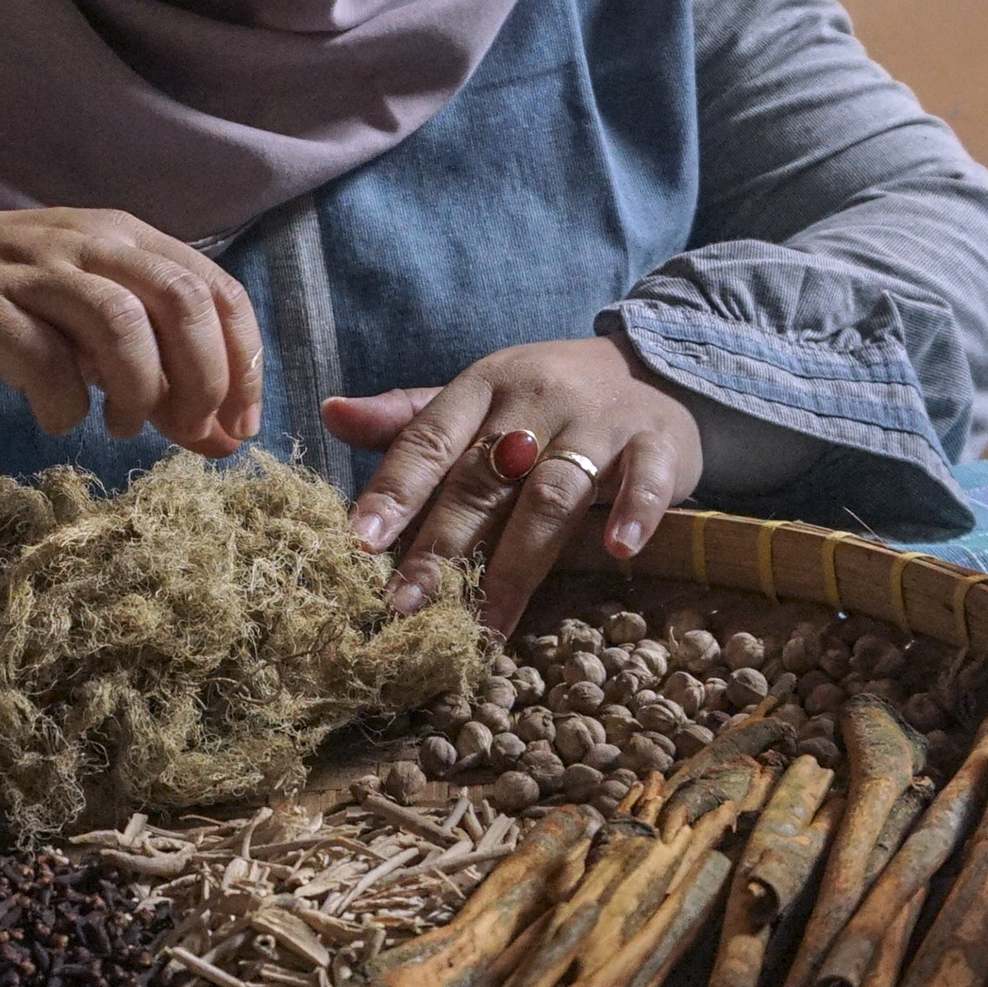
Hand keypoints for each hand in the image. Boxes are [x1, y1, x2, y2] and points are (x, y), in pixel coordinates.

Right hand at [0, 209, 262, 451]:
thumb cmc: (9, 304)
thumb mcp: (90, 324)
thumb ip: (159, 371)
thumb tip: (225, 439)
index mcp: (126, 239)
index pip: (216, 291)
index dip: (243, 364)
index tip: (239, 425)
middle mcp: (87, 244)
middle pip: (179, 300)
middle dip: (203, 378)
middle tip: (189, 431)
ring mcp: (33, 272)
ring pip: (119, 322)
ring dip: (139, 389)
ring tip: (124, 427)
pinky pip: (43, 359)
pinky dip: (66, 404)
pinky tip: (60, 420)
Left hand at [323, 337, 703, 634]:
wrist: (647, 364)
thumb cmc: (543, 398)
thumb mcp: (478, 398)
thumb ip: (408, 418)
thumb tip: (330, 414)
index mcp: (483, 386)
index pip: (429, 440)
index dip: (394, 491)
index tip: (359, 544)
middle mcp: (537, 399)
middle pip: (482, 480)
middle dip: (440, 548)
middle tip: (405, 607)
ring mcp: (600, 419)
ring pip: (552, 494)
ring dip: (516, 563)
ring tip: (484, 622)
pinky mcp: (657, 441)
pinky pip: (645, 477)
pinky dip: (633, 511)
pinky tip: (617, 550)